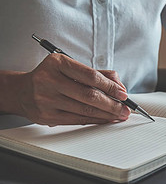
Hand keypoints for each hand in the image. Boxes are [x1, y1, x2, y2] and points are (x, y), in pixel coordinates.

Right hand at [11, 54, 130, 125]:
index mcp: (58, 63)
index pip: (90, 76)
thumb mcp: (70, 67)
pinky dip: (96, 120)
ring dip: (107, 114)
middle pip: (89, 95)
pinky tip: (106, 119)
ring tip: (119, 115)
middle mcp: (50, 80)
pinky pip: (78, 120)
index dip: (110, 86)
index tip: (123, 93)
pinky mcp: (47, 116)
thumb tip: (119, 85)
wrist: (22, 91)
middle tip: (126, 108)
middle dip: (112, 104)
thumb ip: (96, 73)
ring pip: (85, 110)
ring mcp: (47, 100)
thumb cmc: (52, 77)